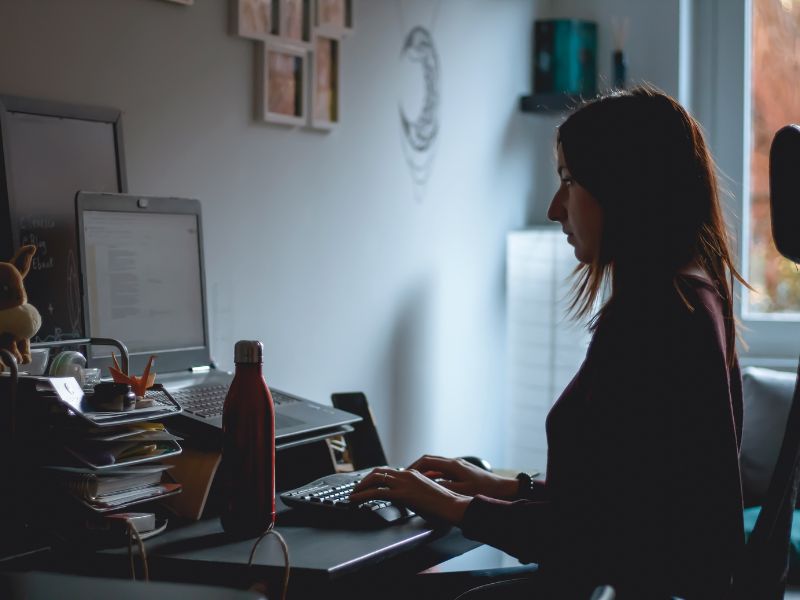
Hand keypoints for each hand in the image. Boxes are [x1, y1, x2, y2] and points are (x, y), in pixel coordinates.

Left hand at [349, 467, 471, 524]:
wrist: (452, 506)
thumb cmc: (443, 505)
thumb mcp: (426, 495)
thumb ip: (414, 494)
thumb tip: (407, 500)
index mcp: (413, 474)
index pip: (389, 472)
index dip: (376, 478)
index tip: (368, 484)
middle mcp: (407, 474)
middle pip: (379, 472)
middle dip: (365, 480)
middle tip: (357, 489)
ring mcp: (404, 482)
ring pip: (375, 479)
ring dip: (361, 487)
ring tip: (353, 495)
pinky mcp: (402, 493)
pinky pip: (377, 492)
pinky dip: (363, 495)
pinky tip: (356, 500)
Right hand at [408, 455, 519, 499]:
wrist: (503, 489)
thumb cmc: (485, 490)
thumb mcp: (462, 491)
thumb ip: (443, 488)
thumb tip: (427, 486)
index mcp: (452, 465)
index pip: (427, 461)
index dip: (413, 467)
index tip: (404, 474)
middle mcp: (454, 462)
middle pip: (430, 461)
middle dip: (417, 468)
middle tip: (406, 477)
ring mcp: (459, 466)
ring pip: (436, 466)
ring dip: (425, 472)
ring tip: (416, 482)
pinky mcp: (463, 471)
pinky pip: (443, 471)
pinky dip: (434, 476)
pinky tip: (432, 485)